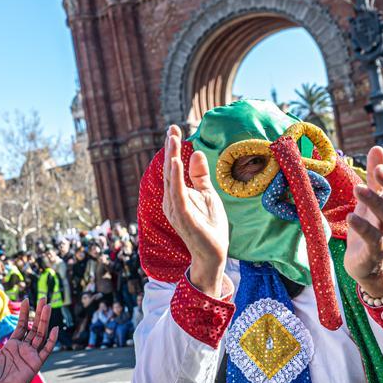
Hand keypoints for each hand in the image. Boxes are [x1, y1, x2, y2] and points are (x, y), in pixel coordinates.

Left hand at [0, 297, 57, 382]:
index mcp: (11, 346)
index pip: (21, 326)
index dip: (25, 314)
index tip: (27, 300)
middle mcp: (23, 349)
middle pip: (34, 327)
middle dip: (39, 313)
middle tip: (43, 298)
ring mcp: (30, 356)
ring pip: (41, 335)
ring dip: (45, 321)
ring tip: (48, 306)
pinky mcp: (35, 364)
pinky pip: (46, 350)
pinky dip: (51, 340)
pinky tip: (54, 328)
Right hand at [160, 125, 228, 296]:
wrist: (213, 254)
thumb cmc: (209, 226)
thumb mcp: (207, 194)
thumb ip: (200, 175)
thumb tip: (196, 152)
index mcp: (176, 194)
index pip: (173, 168)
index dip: (172, 148)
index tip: (174, 129)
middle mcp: (171, 200)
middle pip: (169, 170)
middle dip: (170, 148)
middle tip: (172, 129)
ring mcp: (175, 208)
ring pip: (171, 179)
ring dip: (171, 158)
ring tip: (172, 140)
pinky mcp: (183, 216)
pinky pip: (177, 194)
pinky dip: (176, 178)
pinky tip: (176, 163)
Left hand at [345, 147, 382, 299]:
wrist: (367, 265)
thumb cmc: (370, 227)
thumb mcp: (370, 200)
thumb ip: (374, 177)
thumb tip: (378, 147)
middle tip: (380, 169)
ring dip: (374, 202)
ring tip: (358, 188)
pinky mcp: (376, 253)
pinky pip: (373, 240)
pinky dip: (363, 228)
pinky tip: (351, 216)